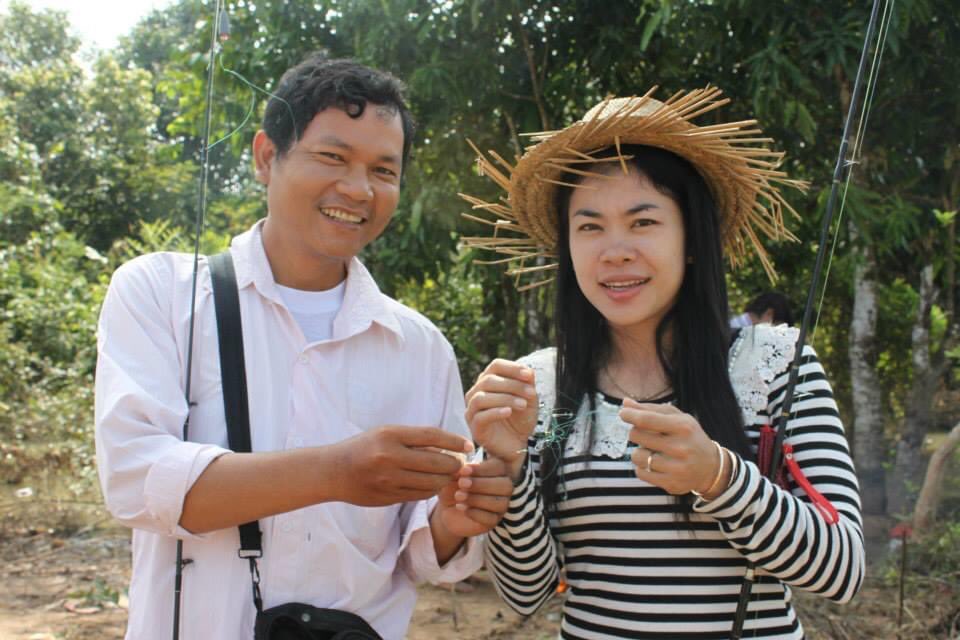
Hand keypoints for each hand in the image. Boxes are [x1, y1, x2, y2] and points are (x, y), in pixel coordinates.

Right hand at [329, 425, 472, 505]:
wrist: (333, 471)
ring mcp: (389, 480)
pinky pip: (420, 495)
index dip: (455, 441)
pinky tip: (432, 484)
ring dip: (445, 479)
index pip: (433, 436)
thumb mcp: (386, 433)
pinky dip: (431, 490)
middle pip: (437, 462)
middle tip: (460, 463)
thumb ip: (414, 439)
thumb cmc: (364, 448)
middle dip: (455, 464)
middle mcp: (390, 457)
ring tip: (448, 474)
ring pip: (432, 483)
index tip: (468, 445)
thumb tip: (449, 446)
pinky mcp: (388, 497)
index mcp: (390, 435)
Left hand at [434, 456, 512, 537]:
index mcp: (497, 471)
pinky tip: (460, 507)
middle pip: (505, 485)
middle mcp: (504, 488)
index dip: (483, 469)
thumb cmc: (453, 486)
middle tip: (462, 483)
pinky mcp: (493, 522)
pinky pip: (491, 519)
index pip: (500, 467)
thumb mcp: (454, 476)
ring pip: (499, 503)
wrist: (446, 509)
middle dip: (482, 484)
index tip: (464, 470)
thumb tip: (463, 469)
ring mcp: (500, 506)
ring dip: (477, 499)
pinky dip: (474, 513)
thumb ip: (460, 471)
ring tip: (458, 496)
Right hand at [465, 359, 538, 463]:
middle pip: (488, 380)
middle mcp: (476, 393)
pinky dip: (495, 412)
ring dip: (505, 398)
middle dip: (513, 385)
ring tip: (523, 405)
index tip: (529, 375)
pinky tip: (509, 412)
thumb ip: (528, 384)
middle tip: (531, 394)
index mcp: (488, 382)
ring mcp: (472, 410)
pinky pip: (480, 416)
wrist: (518, 445)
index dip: (512, 368)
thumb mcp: (529, 399)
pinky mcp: (474, 427)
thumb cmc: (520, 420)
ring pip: (481, 397)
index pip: (495, 366)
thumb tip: (528, 371)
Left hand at [619, 398, 726, 496]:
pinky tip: (654, 464)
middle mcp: (681, 448)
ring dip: (638, 452)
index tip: (623, 413)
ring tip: (651, 450)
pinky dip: (642, 467)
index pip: (647, 419)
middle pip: (637, 435)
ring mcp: (677, 468)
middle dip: (636, 432)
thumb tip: (625, 403)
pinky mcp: (671, 484)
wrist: (711, 467)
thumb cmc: (689, 436)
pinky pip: (641, 473)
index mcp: (683, 427)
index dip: (630, 415)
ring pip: (637, 456)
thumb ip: (650, 410)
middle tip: (646, 435)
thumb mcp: (676, 418)